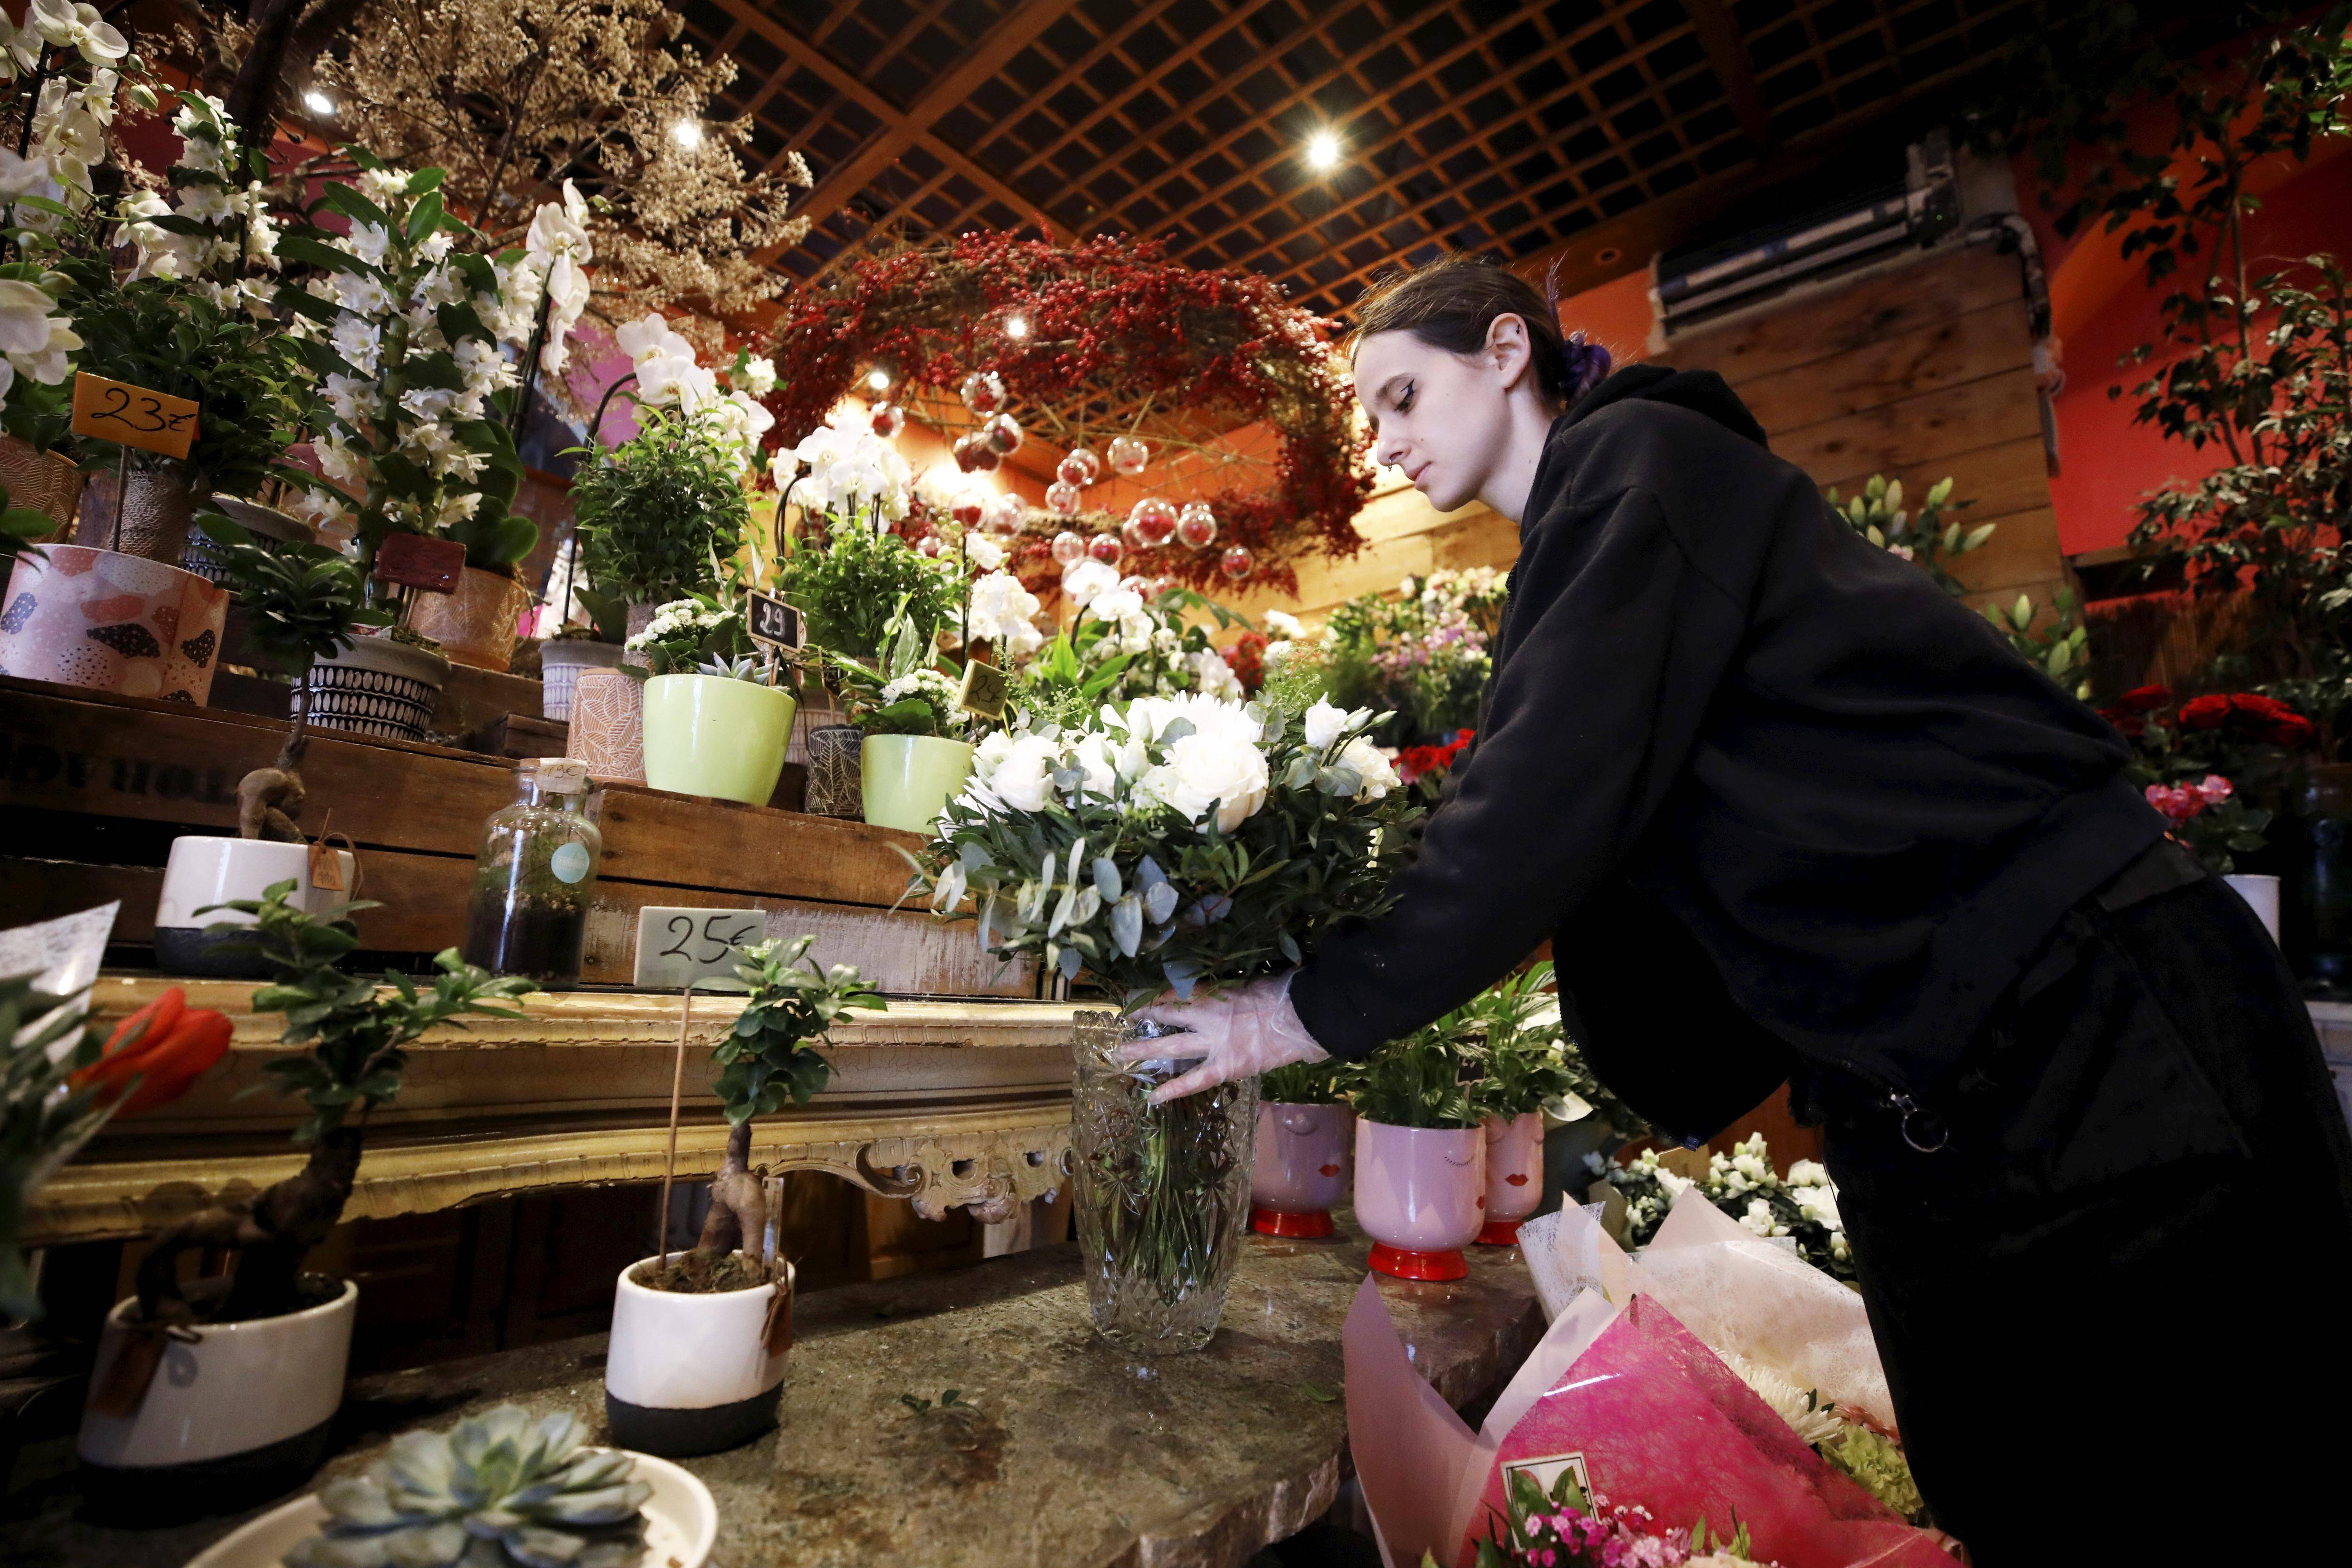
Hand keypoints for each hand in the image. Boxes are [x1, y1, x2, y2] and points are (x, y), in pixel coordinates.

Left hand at [1124, 972, 1327, 1104]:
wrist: (1304, 1018)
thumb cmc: (1284, 994)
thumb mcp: (1253, 983)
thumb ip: (1233, 989)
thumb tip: (1226, 992)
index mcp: (1216, 993)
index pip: (1178, 991)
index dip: (1157, 994)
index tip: (1139, 993)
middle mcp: (1208, 1017)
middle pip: (1168, 1014)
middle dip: (1145, 1015)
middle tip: (1124, 1018)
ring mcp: (1214, 1044)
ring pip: (1172, 1047)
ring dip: (1145, 1050)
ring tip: (1120, 1055)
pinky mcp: (1226, 1067)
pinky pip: (1195, 1081)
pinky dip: (1174, 1089)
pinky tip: (1153, 1098)